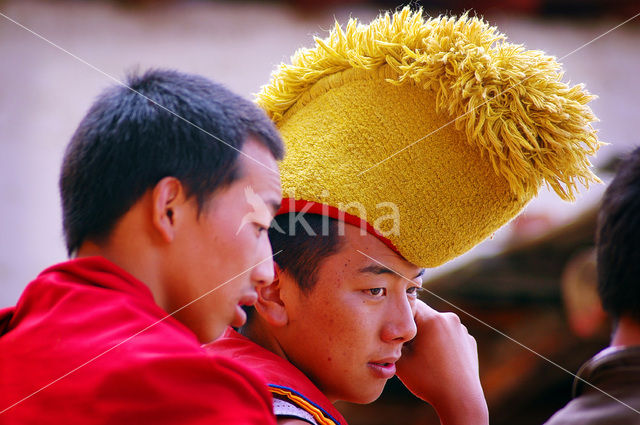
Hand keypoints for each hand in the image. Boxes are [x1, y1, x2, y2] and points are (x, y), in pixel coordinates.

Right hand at [396, 300, 487, 424]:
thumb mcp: (400, 360)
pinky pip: (450, 336)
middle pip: (425, 315)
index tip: (396, 333)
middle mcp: (449, 319)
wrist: (460, 400)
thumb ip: (392, 342)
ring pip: (438, 326)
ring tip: (425, 357)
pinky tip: (439, 361)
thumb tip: (388, 333)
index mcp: (432, 319)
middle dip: (415, 328)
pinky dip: (443, 344)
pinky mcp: (469, 341)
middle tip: (408, 348)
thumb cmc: (428, 380)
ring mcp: (462, 330)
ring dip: (429, 335)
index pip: (410, 305)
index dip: (400, 318)